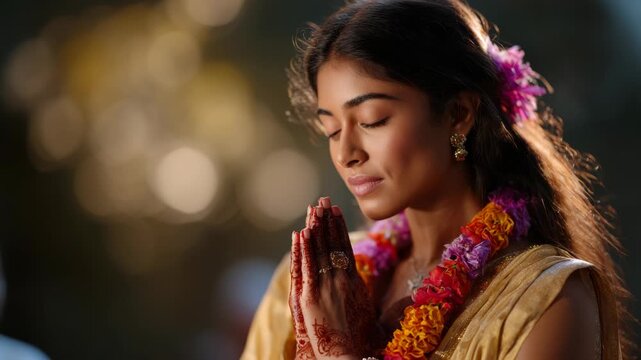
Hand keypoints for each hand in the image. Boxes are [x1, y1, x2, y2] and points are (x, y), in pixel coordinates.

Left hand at [291, 197, 381, 358]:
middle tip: (323, 200)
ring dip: (316, 228)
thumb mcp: (367, 311)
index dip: (340, 227)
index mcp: (355, 282)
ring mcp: (325, 287)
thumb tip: (370, 281)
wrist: (347, 356)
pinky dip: (304, 249)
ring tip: (313, 208)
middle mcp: (341, 280)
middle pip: (332, 244)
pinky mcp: (310, 297)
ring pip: (320, 251)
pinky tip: (303, 233)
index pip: (346, 247)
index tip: (336, 210)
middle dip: (327, 220)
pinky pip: (306, 267)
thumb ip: (365, 292)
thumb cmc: (359, 338)